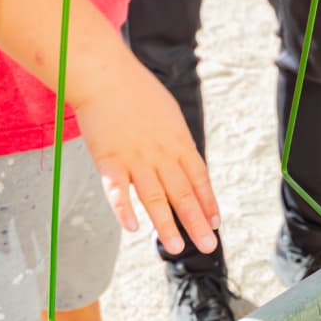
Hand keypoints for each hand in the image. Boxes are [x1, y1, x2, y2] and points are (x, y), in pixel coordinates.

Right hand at [74, 57, 219, 254]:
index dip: (208, 202)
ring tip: (177, 247)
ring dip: (166, 225)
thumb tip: (184, 160)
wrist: (104, 73)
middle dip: (197, 222)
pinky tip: (132, 227)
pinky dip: (124, 209)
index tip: (216, 223)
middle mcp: (161, 155)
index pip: (199, 179)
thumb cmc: (136, 90)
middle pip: (182, 194)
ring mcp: (135, 159)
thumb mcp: (169, 114)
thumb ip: (176, 140)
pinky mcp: (109, 160)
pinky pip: (118, 190)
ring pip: (154, 198)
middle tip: (209, 245)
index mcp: (178, 143)